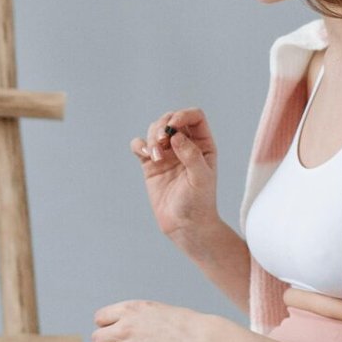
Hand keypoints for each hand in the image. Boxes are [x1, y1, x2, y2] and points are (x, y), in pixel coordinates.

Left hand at [91, 299, 220, 341]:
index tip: (120, 333)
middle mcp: (124, 328)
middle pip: (97, 340)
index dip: (108, 327)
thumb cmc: (183, 325)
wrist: (201, 341)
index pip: (99, 319)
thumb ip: (132, 316)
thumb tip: (116, 327)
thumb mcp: (153, 310)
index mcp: (128, 309)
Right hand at [130, 107, 219, 247]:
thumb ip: (191, 155)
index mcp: (203, 145)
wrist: (185, 226)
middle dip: (162, 126)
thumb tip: (176, 136)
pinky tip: (145, 155)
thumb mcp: (201, 179)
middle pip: (171, 119)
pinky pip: (140, 146)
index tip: (172, 127)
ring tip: (156, 156)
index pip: (194, 117)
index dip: (183, 115)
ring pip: (154, 130)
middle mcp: (185, 145)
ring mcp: (167, 154)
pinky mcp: (150, 164)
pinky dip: (139, 145)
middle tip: (161, 141)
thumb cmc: (199, 203)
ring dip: (151, 138)